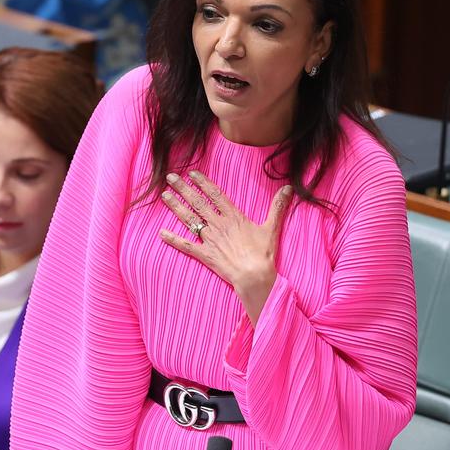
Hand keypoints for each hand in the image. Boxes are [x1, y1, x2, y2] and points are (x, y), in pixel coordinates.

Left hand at [159, 171, 293, 324]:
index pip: (215, 194)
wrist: (254, 276)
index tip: (191, 173)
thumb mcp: (272, 227)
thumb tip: (288, 188)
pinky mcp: (204, 255)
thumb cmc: (263, 253)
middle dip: (183, 188)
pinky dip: (172, 239)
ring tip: (164, 195)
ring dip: (176, 206)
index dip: (203, 182)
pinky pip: (185, 245)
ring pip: (189, 219)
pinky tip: (161, 233)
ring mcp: (210, 239)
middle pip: (198, 202)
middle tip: (170, 177)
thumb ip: (277, 207)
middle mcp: (218, 225)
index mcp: (233, 217)